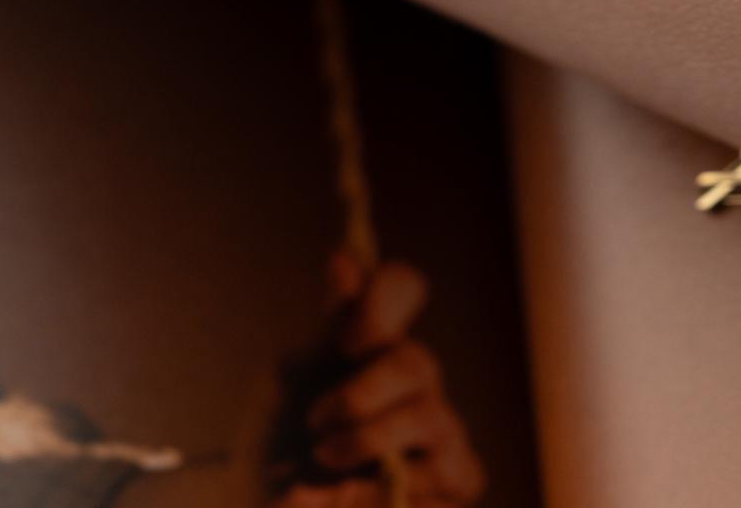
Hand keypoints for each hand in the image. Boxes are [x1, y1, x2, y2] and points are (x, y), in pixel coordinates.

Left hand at [273, 254, 485, 507]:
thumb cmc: (282, 456)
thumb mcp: (283, 394)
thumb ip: (321, 336)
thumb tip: (342, 257)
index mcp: (372, 348)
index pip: (400, 289)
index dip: (382, 301)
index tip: (348, 341)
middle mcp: (415, 382)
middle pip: (415, 361)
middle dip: (362, 394)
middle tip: (316, 422)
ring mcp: (443, 431)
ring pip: (429, 415)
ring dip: (368, 440)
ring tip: (322, 462)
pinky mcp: (458, 479)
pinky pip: (442, 474)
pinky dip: (381, 489)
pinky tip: (346, 499)